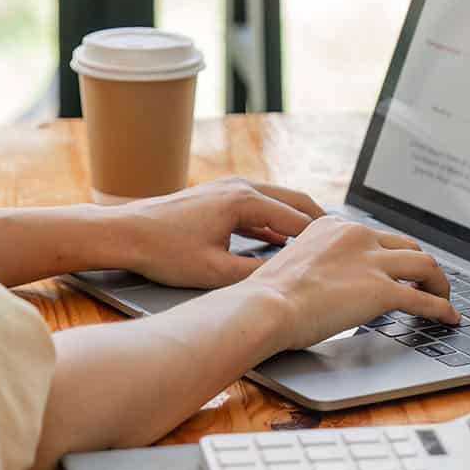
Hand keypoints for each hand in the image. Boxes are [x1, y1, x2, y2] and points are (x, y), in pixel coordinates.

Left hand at [113, 177, 327, 287]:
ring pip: (277, 200)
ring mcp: (228, 188)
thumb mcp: (215, 272)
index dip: (323, 240)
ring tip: (319, 241)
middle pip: (294, 201)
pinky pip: (258, 204)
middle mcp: (240, 187)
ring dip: (297, 219)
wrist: (124, 232)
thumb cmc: (163, 250)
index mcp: (244, 201)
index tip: (344, 255)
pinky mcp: (217, 196)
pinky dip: (275, 219)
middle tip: (345, 242)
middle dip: (320, 222)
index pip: (297, 221)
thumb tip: (286, 282)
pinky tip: (280, 238)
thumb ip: (255, 275)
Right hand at [242, 216, 460, 351]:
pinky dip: (441, 309)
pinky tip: (448, 318)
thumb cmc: (267, 296)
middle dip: (422, 266)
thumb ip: (318, 265)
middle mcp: (358, 236)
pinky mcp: (382, 290)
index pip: (378, 237)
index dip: (394, 255)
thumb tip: (328, 285)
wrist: (264, 307)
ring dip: (440, 284)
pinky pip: (424, 299)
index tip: (399, 269)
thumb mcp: (294, 264)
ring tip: (444, 299)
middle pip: (408, 246)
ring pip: (426, 266)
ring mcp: (372, 262)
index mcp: (335, 226)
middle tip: (428, 283)